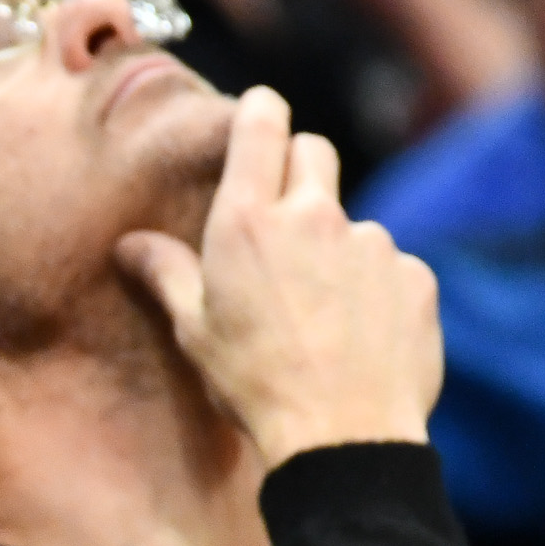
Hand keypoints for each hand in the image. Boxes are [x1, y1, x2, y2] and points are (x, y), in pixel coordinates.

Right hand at [115, 87, 441, 470]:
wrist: (341, 434)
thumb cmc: (253, 384)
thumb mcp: (194, 331)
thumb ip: (166, 273)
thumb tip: (130, 243)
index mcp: (248, 221)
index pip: (262, 125)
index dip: (260, 111)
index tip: (258, 113)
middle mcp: (314, 216)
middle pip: (314, 151)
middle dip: (298, 170)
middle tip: (281, 220)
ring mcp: (372, 243)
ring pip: (351, 221)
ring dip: (335, 247)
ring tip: (320, 311)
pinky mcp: (414, 276)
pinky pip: (391, 267)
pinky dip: (374, 289)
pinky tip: (359, 335)